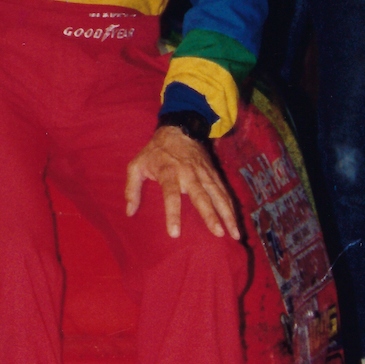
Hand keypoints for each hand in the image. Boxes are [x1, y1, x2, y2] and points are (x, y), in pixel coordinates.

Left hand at [124, 124, 239, 241]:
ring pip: (218, 195)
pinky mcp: (213, 173)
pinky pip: (224, 192)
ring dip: (227, 214)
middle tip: (218, 233)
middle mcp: (189, 173)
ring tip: (234, 234)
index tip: (175, 233)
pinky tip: (235, 222)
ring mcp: (204, 173)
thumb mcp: (136, 165)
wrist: (179, 129)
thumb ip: (132, 188)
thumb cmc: (155, 151)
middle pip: (201, 196)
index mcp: (168, 172)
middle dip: (210, 215)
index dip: (172, 213)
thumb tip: (130, 212)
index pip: (171, 195)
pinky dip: (231, 207)